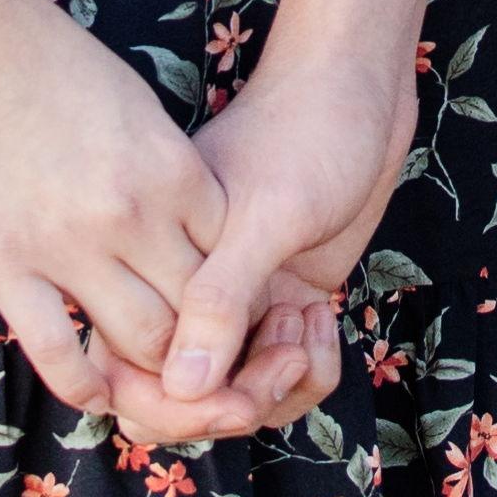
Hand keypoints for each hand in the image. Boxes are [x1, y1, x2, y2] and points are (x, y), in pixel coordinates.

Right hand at [0, 0, 252, 422]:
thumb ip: (162, 167)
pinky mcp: (5, 268)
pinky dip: (87, 387)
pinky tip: (98, 394)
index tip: (220, 309)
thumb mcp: (133, 103)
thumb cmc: (43, 58)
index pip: (230, 258)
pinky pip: (60, 353)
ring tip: (151, 380)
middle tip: (198, 361)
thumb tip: (188, 215)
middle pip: (195, 309)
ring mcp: (66, 246)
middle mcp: (130, 214)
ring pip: (139, 341)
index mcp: (169, 168)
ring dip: (151, 368)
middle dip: (203, 341)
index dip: (231, 292)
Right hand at [125, 36, 422, 437]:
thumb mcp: (266, 214)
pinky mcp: (281, 302)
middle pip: (181, 399)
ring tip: (307, 327)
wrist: (362, 88)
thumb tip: (180, 388)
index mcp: (158, 265)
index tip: (237, 398)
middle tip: (284, 364)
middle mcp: (190, 291)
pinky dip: (308, 368)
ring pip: (236, 392)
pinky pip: (280, 374)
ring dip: (279, 384)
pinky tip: (324, 317)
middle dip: (234, 403)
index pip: (133, 376)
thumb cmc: (308, 130)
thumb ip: (221, 297)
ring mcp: (238, 301)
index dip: (178, 407)